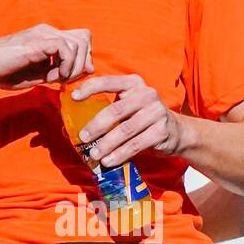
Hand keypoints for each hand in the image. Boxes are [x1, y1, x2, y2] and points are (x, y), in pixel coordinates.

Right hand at [0, 25, 92, 89]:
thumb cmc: (9, 71)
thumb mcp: (42, 74)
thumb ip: (62, 70)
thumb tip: (86, 70)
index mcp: (50, 37)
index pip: (81, 38)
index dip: (84, 57)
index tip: (73, 76)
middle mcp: (49, 31)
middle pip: (84, 38)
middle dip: (82, 63)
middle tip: (68, 79)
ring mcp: (43, 34)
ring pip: (78, 43)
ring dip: (74, 67)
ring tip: (59, 79)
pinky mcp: (36, 42)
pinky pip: (64, 47)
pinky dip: (66, 65)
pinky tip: (56, 77)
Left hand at [69, 74, 185, 165]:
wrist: (176, 131)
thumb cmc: (141, 118)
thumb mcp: (126, 109)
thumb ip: (102, 113)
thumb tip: (68, 130)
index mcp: (133, 83)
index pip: (109, 81)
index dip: (90, 88)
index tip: (74, 98)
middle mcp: (147, 94)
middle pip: (116, 110)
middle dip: (97, 125)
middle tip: (83, 138)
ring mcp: (156, 112)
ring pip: (126, 130)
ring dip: (107, 144)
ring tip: (94, 155)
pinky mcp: (162, 131)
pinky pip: (137, 144)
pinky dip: (121, 154)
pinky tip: (109, 161)